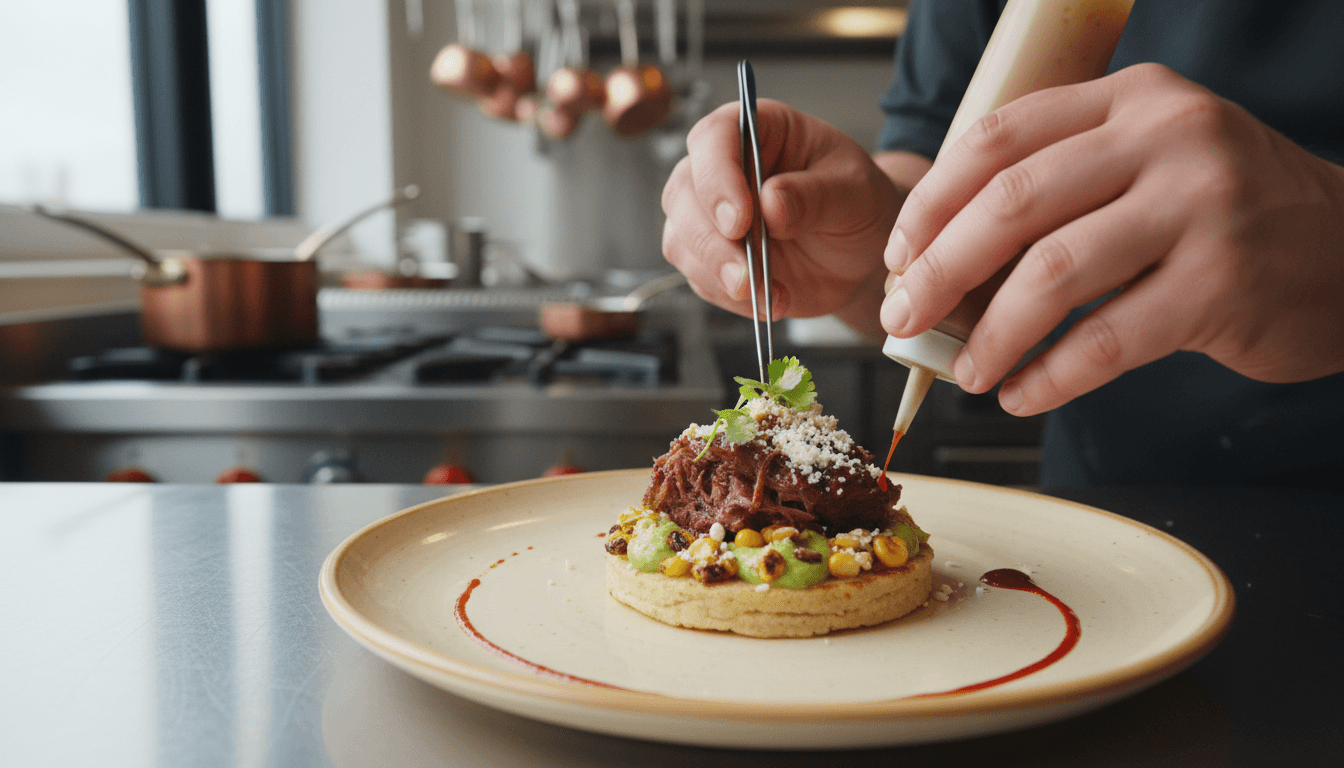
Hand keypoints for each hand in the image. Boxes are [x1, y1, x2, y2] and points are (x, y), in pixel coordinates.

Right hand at [662, 99, 907, 336]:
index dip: (717, 178)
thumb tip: (771, 204)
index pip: (714, 138)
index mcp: (757, 131)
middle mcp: (722, 168)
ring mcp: (709, 214)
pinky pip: (699, 278)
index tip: (740, 220)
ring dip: (717, 274)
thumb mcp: (855, 192)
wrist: (858, 253)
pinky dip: (729, 296)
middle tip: (746, 274)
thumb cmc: (857, 204)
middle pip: (684, 193)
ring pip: (681, 239)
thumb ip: (816, 195)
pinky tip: (770, 299)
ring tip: (767, 293)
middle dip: (711, 240)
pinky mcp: (710, 257)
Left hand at [881, 62, 1343, 415]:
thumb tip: (941, 263)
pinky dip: (1050, 376)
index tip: (898, 253)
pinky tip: (1023, 394)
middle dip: (939, 269)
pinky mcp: (1222, 284)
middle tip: (904, 317)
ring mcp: (1201, 207)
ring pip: (1053, 274)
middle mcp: (1167, 138)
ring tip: (968, 373)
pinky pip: (1105, 340)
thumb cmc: (1225, 214)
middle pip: (1012, 202)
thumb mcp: (1150, 162)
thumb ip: (1062, 186)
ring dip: (991, 335)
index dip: (933, 200)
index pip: (1000, 137)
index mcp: (1131, 99)